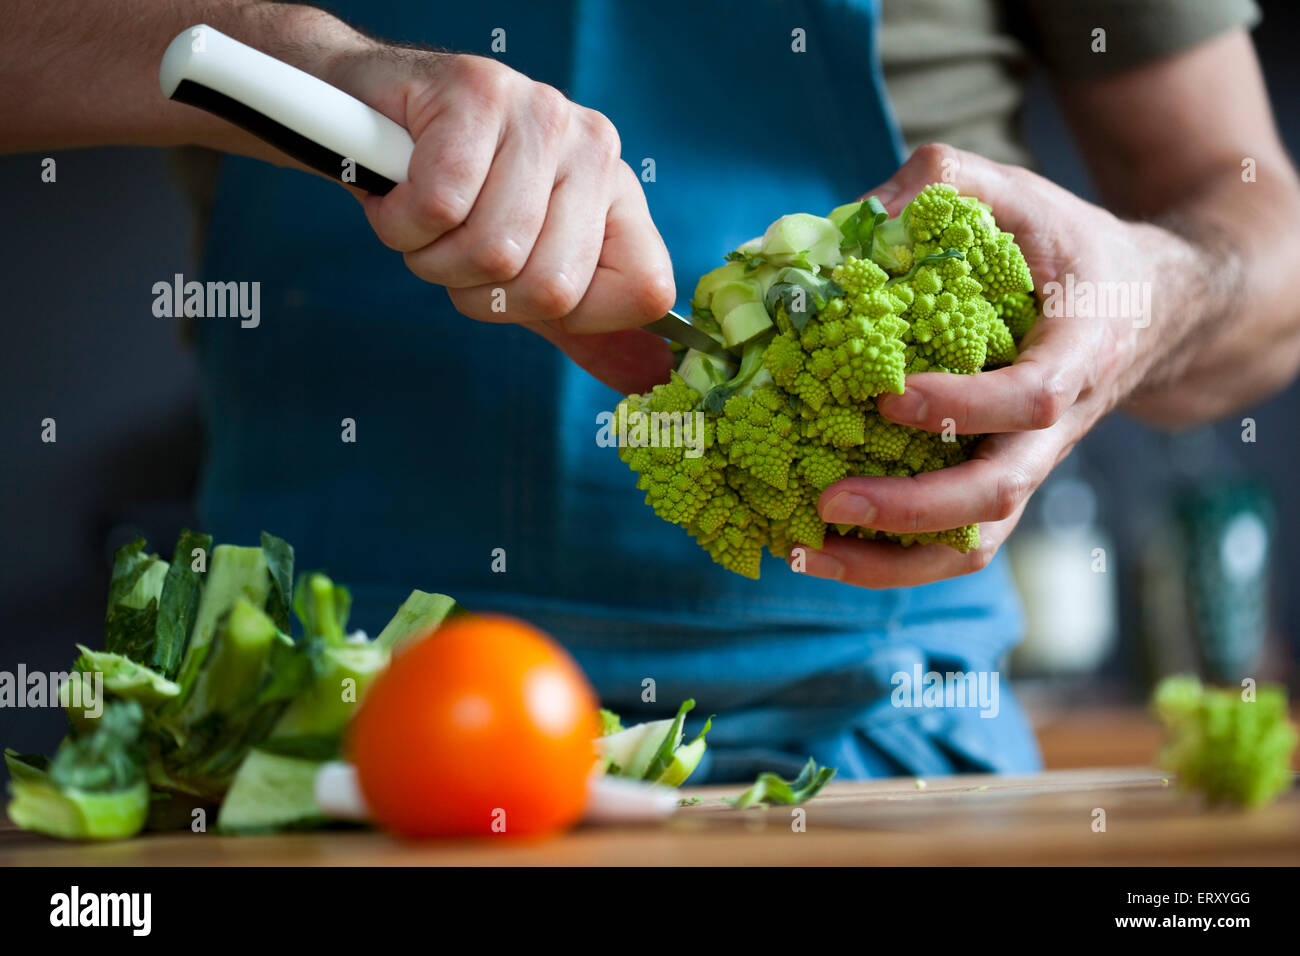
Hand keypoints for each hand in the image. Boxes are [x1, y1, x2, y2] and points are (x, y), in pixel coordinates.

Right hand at [332, 48, 675, 392]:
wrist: (361, 111)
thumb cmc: (448, 196)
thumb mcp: (524, 271)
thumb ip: (586, 327)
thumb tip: (653, 377)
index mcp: (618, 195)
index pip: (645, 290)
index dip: (572, 316)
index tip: (519, 287)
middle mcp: (594, 150)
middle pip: (552, 288)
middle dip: (479, 291)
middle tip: (453, 245)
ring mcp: (541, 113)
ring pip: (492, 251)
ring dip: (432, 256)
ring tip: (425, 215)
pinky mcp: (478, 91)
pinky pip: (440, 207)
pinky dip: (401, 220)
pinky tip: (398, 184)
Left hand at [797, 143, 1201, 587]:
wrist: (1142, 308)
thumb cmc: (1070, 249)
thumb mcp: (1025, 193)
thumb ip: (950, 181)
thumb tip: (859, 214)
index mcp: (1078, 354)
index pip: (1032, 400)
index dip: (964, 405)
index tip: (889, 393)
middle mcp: (1056, 428)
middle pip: (996, 496)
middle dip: (912, 509)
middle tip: (830, 500)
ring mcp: (1028, 465)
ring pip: (974, 542)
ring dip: (892, 560)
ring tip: (809, 549)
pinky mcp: (1000, 484)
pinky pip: (954, 543)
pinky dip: (891, 558)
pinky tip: (822, 548)